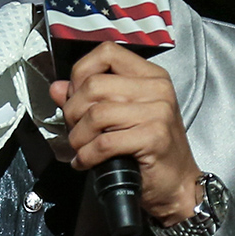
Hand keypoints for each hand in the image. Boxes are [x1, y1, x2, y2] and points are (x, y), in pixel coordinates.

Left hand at [50, 42, 201, 223]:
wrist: (176, 183)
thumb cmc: (149, 149)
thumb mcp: (121, 116)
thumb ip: (89, 98)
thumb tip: (57, 88)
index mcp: (150, 76)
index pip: (107, 52)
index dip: (81, 72)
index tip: (75, 95)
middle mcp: (157, 89)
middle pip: (94, 85)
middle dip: (73, 111)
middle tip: (75, 129)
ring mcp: (157, 112)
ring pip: (95, 115)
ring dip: (78, 137)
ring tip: (80, 148)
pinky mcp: (153, 137)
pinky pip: (103, 142)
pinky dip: (86, 155)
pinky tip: (85, 162)